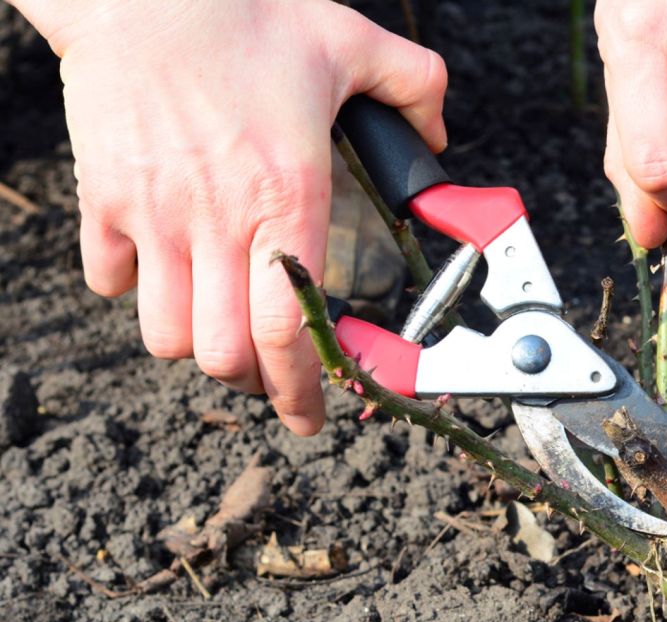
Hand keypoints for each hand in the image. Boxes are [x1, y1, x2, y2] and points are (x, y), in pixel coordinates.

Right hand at [15, 0, 446, 434]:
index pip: (292, 329)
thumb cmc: (241, 12)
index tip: (312, 414)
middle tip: (272, 374)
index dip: (304, 389)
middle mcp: (219, 221)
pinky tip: (161, 269)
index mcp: (287, 197)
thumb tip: (439, 134)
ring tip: (220, 327)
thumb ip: (413, 89)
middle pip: (225, 355)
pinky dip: (133, 292)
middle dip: (254, 380)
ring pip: (164, 334)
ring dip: (195, 344)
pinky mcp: (105, 198)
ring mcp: (155, 214)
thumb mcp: (349, 40)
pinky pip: (108, 281)